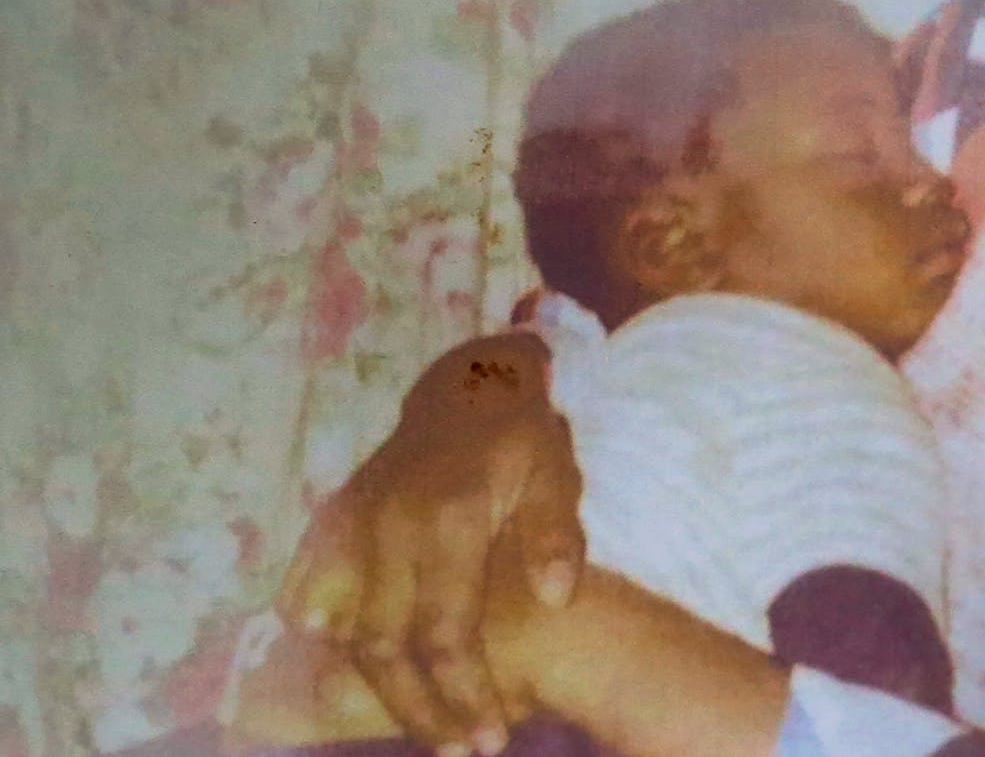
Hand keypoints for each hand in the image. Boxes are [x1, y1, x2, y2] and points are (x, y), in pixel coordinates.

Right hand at [276, 333, 585, 754]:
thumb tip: (558, 598)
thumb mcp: (555, 471)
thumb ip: (555, 534)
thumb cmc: (521, 434)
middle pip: (386, 645)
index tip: (490, 740)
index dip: (463, 694)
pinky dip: (320, 634)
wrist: (468, 379)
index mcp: (448, 520)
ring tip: (419, 727)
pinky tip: (338, 669)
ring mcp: (354, 522)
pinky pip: (310, 588)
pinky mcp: (335, 518)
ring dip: (375, 687)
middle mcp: (390, 526)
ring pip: (344, 629)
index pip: (444, 632)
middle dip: (419, 710)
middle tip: (458, 750)